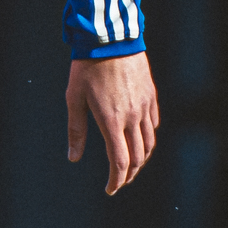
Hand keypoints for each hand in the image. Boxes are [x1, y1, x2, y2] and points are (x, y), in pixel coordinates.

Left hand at [66, 50, 158, 194]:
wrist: (110, 38)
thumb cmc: (86, 67)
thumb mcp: (74, 98)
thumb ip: (76, 130)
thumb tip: (73, 158)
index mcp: (112, 121)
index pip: (120, 162)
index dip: (116, 180)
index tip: (110, 189)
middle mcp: (133, 117)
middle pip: (138, 157)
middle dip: (129, 175)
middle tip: (119, 181)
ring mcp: (145, 106)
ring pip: (149, 142)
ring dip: (141, 159)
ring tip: (130, 165)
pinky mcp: (151, 96)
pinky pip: (153, 124)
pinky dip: (148, 137)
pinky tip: (139, 138)